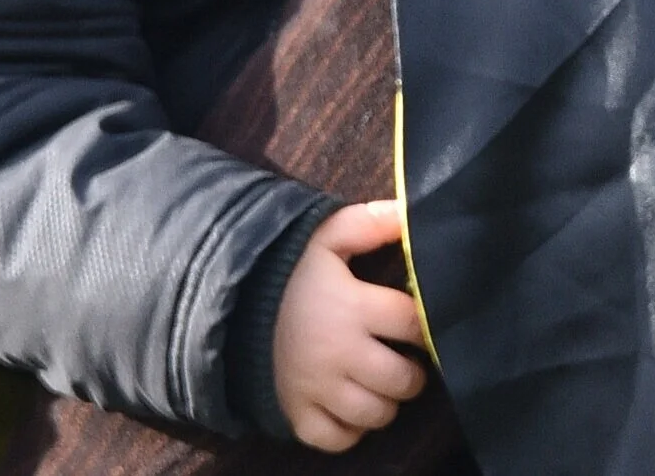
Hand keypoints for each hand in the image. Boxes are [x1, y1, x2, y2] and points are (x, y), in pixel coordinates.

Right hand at [271, 201, 428, 450]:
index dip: (425, 325)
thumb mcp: (324, 239)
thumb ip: (367, 224)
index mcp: (351, 307)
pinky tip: (350, 405)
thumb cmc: (289, 274)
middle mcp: (338, 354)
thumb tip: (407, 214)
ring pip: (377, 415)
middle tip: (403, 359)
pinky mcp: (298, 416)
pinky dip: (352, 429)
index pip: (413, 324)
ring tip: (378, 382)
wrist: (229, 307)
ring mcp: (317, 390)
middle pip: (403, 381)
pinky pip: (341, 440)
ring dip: (386, 402)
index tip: (417, 325)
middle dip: (412, 372)